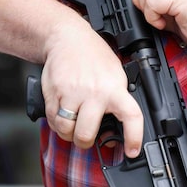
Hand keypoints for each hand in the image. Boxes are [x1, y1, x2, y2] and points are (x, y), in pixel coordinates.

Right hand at [41, 18, 142, 156]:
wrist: (68, 36)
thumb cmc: (94, 57)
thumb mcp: (115, 73)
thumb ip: (116, 98)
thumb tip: (117, 127)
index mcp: (114, 88)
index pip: (131, 115)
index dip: (134, 137)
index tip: (133, 150)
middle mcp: (93, 92)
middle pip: (86, 134)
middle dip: (85, 142)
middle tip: (87, 137)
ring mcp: (71, 93)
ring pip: (66, 130)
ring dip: (68, 133)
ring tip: (73, 124)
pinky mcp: (53, 93)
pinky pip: (52, 120)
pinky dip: (56, 123)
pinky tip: (62, 114)